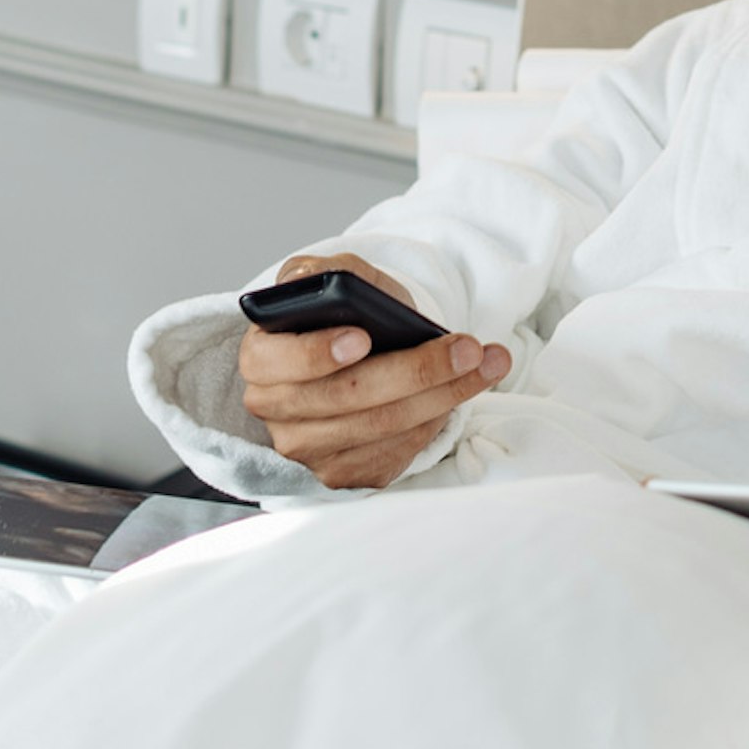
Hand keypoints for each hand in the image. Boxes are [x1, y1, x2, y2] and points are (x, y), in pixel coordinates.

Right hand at [234, 254, 510, 488]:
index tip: (363, 336)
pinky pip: (395, 452)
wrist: (355, 356)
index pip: (279, 362)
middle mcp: (276, 411)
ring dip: (444, 395)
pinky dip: (434, 420)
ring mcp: (307, 450)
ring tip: (487, 363)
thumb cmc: (340, 316)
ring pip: (383, 426)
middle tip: (468, 348)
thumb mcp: (328, 281)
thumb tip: (312, 280)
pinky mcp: (342, 475)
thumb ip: (320, 273)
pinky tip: (460, 393)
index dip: (318, 353)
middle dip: (417, 370)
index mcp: (261, 359)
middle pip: (350, 397)